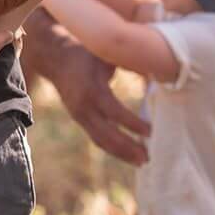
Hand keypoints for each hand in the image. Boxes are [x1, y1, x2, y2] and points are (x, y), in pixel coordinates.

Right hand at [44, 40, 150, 164]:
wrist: (56, 58)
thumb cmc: (88, 52)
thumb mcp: (108, 54)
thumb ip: (130, 65)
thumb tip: (157, 76)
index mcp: (92, 89)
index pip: (114, 112)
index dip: (132, 124)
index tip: (150, 132)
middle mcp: (83, 106)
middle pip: (106, 134)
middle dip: (128, 148)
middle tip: (147, 157)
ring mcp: (79, 116)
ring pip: (101, 141)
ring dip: (121, 153)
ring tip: (141, 161)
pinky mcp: (79, 120)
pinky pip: (96, 138)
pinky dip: (112, 148)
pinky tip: (127, 154)